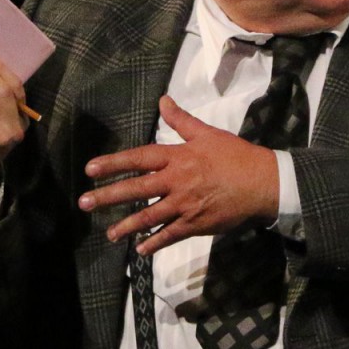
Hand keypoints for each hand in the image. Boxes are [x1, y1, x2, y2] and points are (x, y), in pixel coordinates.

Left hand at [78, 96, 279, 254]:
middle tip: (84, 203)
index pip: (139, 159)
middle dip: (108, 196)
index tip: (90, 169)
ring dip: (127, 225)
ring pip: (149, 216)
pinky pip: (170, 235)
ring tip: (109, 234)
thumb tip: (163, 99)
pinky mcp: (196, 224)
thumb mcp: (207, 134)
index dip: (113, 163)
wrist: (264, 183)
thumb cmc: (235, 156)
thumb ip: (181, 120)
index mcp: (177, 158)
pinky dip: (154, 243)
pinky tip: (140, 249)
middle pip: (136, 189)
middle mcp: (176, 181)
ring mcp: (185, 205)